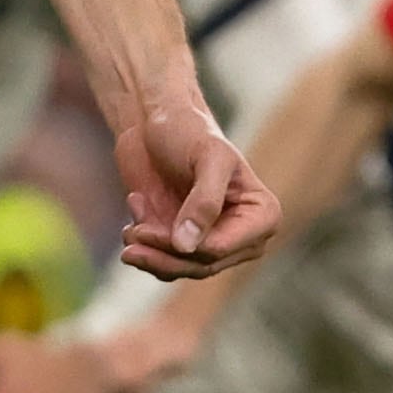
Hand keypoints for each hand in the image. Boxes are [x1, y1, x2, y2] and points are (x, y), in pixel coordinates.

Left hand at [114, 89, 280, 280]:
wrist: (157, 123)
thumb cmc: (189, 130)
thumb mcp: (206, 157)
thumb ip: (204, 202)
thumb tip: (188, 247)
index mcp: (262, 215)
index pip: (221, 249)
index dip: (186, 247)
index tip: (149, 232)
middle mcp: (242, 235)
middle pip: (200, 265)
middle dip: (162, 252)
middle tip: (133, 232)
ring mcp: (213, 241)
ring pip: (180, 269)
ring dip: (149, 253)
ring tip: (130, 230)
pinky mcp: (184, 243)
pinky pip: (162, 262)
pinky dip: (143, 245)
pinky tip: (134, 216)